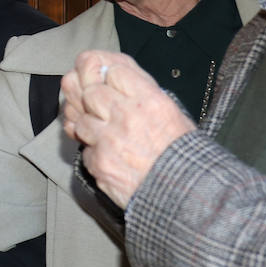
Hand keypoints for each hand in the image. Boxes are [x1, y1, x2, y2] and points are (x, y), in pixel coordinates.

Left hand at [60, 50, 195, 207]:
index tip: (106, 81)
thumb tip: (114, 74)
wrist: (185, 195)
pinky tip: (109, 155)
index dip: (107, 74)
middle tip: (100, 107)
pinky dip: (93, 151)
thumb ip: (143, 92)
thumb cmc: (183, 155)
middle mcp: (127, 116)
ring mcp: (110, 140)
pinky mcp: (99, 163)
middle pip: (90, 91)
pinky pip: (84, 148)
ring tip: (106, 134)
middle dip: (92, 98)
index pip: (113, 71)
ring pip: (80, 120)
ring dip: (88, 125)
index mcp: (150, 100)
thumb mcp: (173, 113)